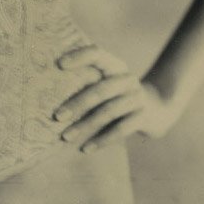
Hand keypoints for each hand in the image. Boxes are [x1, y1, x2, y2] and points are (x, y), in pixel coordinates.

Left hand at [54, 45, 176, 152]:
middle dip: (77, 103)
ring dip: (85, 125)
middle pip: (100, 90)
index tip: (59, 64)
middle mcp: (127, 79)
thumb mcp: (106, 84)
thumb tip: (46, 94)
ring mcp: (137, 98)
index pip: (97, 54)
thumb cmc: (117, 96)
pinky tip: (85, 148)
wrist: (157, 110)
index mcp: (115, 66)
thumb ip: (86, 83)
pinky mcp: (143, 117)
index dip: (80, 57)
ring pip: (109, 111)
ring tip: (65, 137)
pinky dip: (102, 140)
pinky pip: (121, 129)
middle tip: (57, 116)